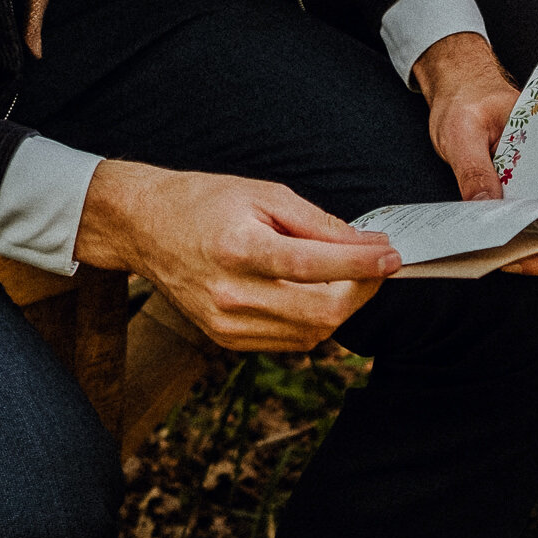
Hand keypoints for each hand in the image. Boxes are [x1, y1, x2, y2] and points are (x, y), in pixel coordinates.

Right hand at [73, 160, 396, 350]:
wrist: (145, 228)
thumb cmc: (205, 203)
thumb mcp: (265, 195)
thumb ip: (320, 225)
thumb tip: (368, 246)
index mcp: (239, 248)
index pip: (316, 266)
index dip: (363, 264)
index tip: (391, 256)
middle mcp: (231, 293)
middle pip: (321, 311)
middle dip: (362, 291)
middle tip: (376, 268)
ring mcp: (227, 323)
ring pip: (312, 333)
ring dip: (342, 307)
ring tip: (346, 277)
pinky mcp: (227, 340)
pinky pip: (290, 341)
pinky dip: (314, 320)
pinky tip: (312, 293)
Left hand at [407, 29, 537, 274]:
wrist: (457, 83)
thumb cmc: (465, 98)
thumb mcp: (463, 130)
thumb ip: (474, 170)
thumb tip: (485, 210)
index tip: (536, 246)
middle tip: (507, 259)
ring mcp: (531, 179)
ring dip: (520, 244)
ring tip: (492, 253)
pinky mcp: (513, 188)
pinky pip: (515, 217)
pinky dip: (504, 232)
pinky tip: (487, 238)